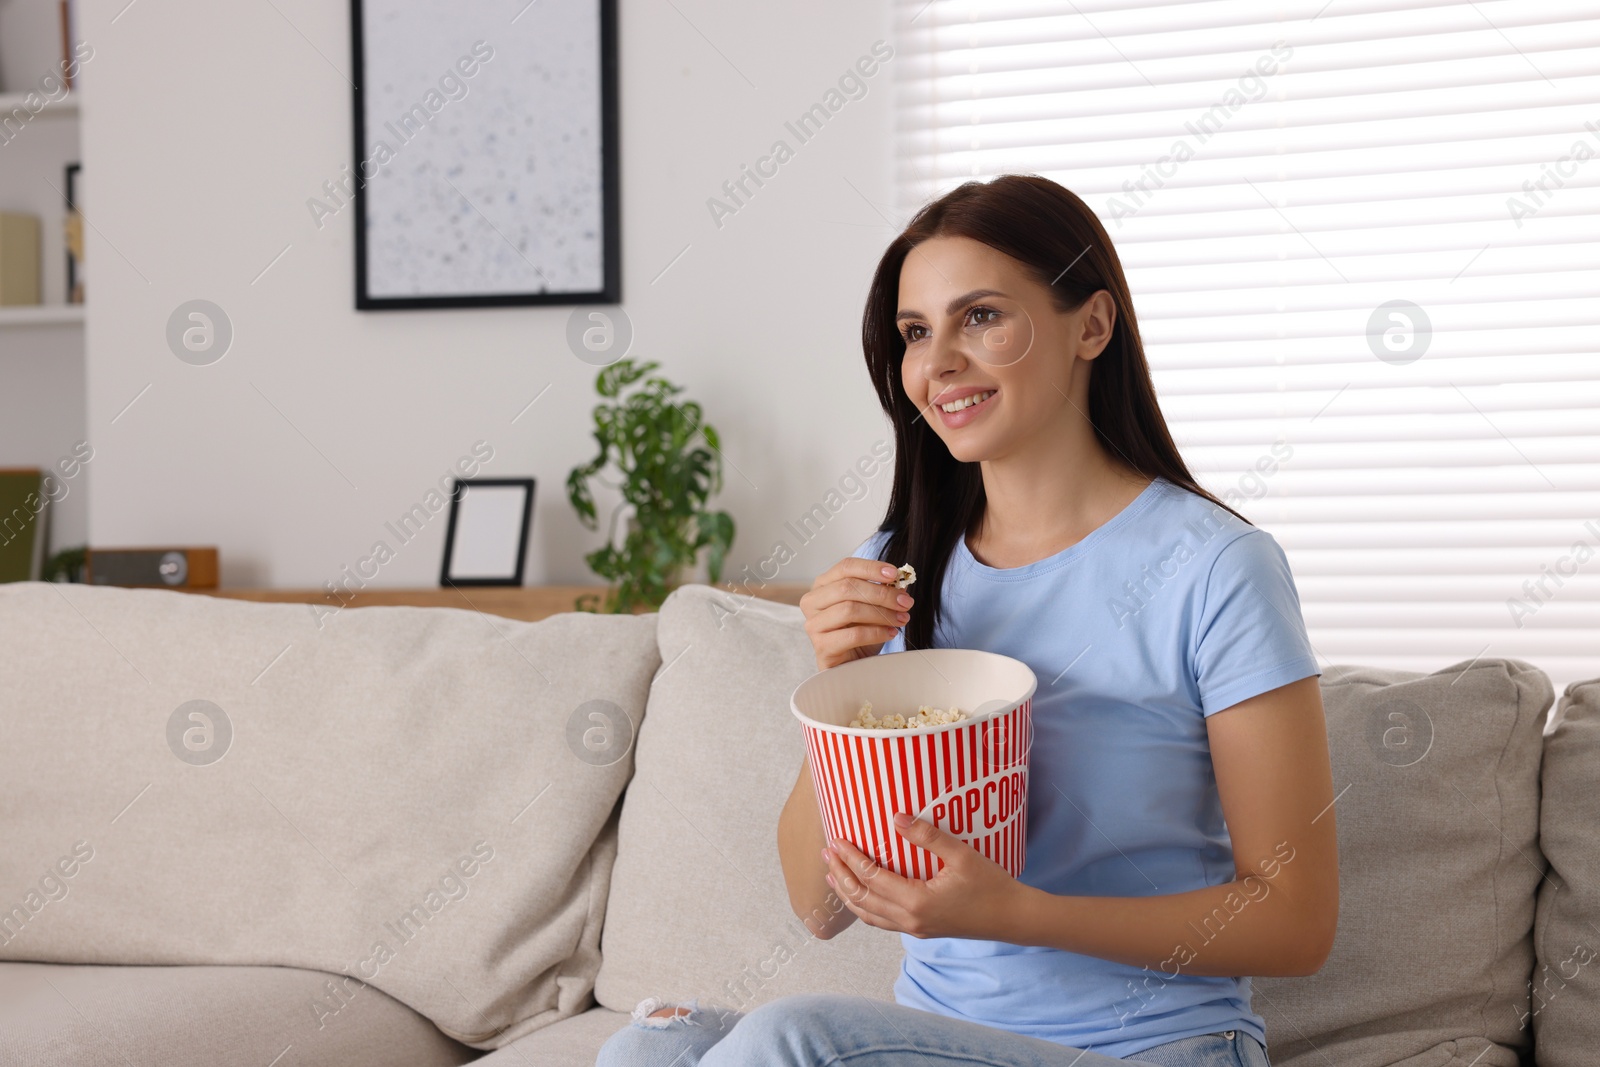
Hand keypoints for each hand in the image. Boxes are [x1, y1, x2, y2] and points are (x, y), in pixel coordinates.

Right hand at [799, 557, 913, 670]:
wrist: (853, 666)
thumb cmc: (860, 633)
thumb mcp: (872, 607)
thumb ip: (882, 590)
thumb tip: (901, 580)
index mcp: (823, 585)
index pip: (845, 567)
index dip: (871, 568)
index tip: (895, 574)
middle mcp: (813, 602)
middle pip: (847, 587)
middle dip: (882, 594)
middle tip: (905, 602)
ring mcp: (814, 625)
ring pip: (849, 609)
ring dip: (882, 613)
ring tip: (901, 619)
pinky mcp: (822, 647)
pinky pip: (853, 635)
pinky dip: (877, 632)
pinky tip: (890, 633)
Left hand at [820, 811, 1026, 941]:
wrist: (1013, 918)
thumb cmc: (992, 885)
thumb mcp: (962, 855)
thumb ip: (929, 836)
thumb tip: (897, 818)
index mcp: (917, 901)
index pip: (871, 878)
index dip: (850, 859)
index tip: (835, 841)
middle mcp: (910, 920)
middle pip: (862, 899)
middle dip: (840, 877)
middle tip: (825, 854)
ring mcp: (915, 929)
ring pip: (869, 915)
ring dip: (848, 894)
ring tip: (832, 877)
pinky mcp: (922, 930)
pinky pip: (882, 922)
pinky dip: (865, 908)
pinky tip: (862, 895)